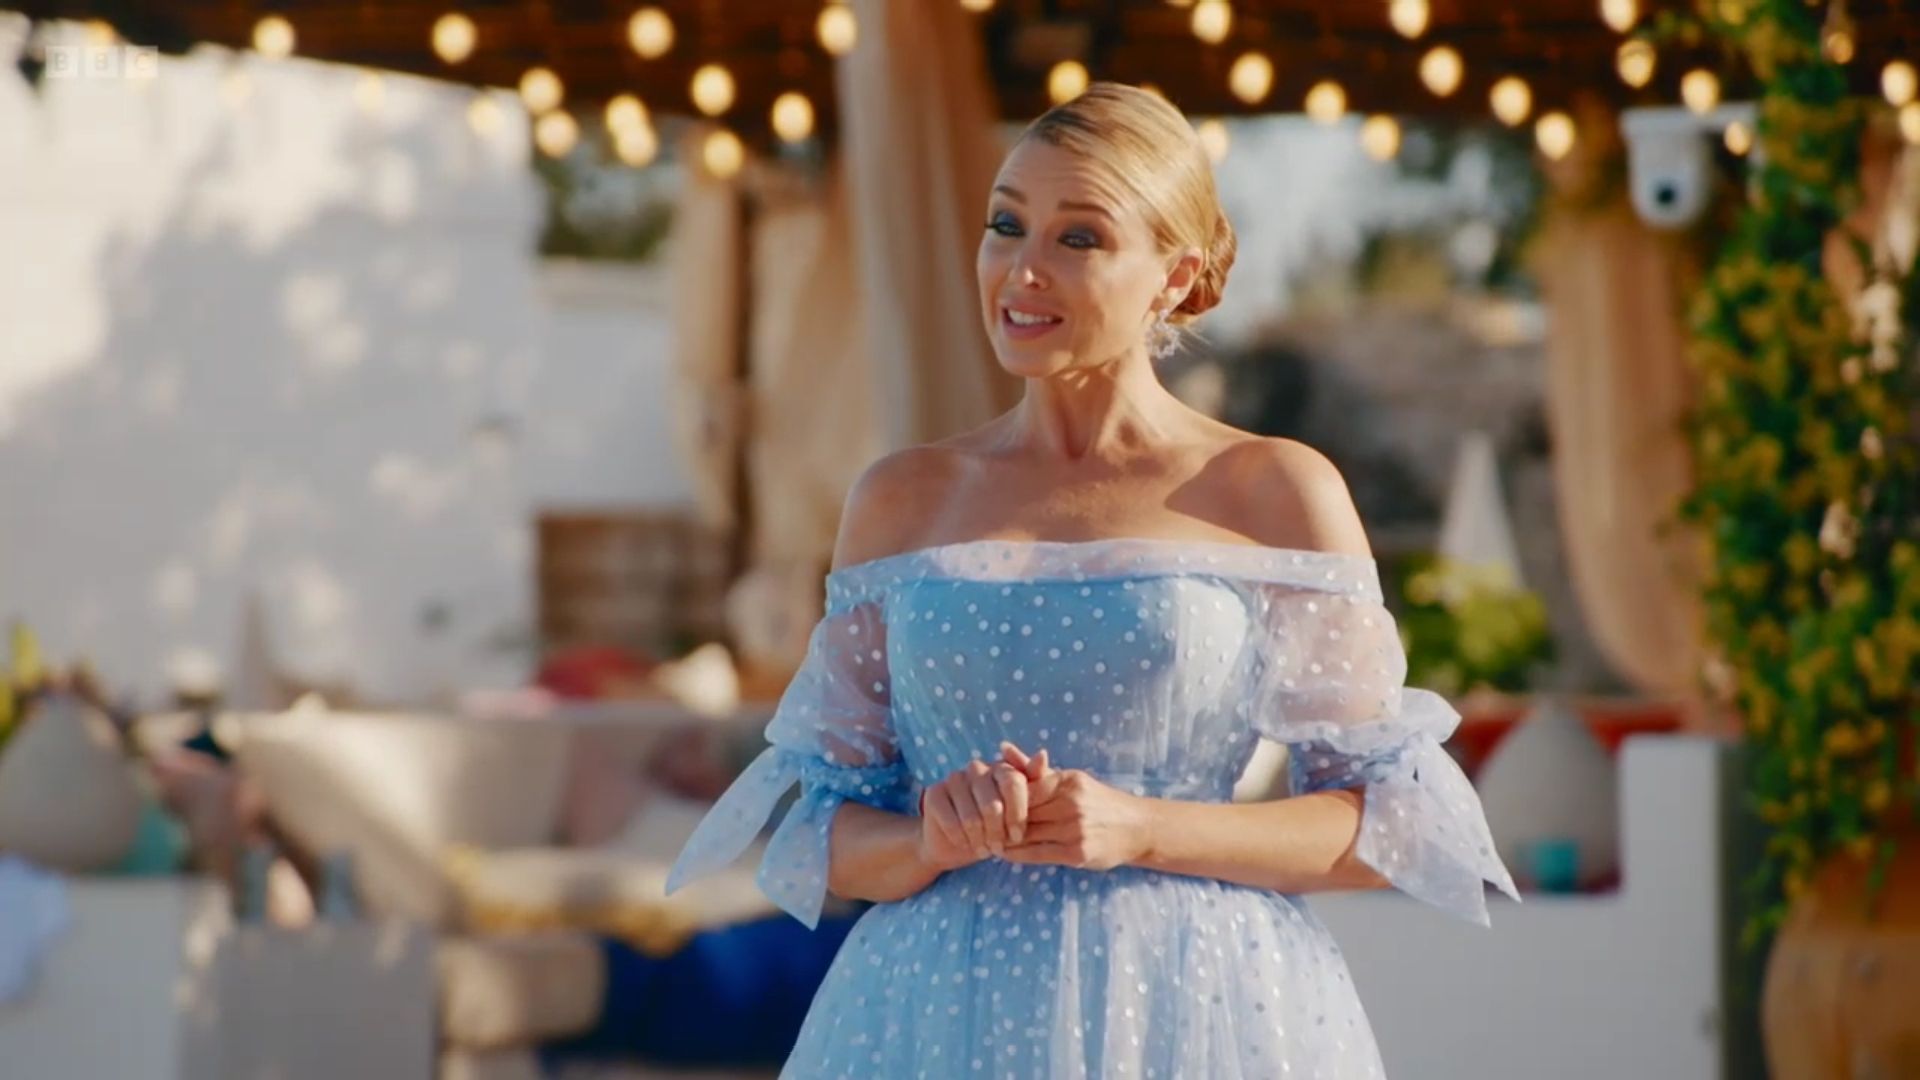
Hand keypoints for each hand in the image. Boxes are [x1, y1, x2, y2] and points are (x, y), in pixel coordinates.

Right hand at [915, 753, 1033, 872]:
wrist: (954, 841)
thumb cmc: (995, 825)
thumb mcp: (1020, 810)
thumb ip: (1035, 783)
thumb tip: (1042, 753)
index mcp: (1001, 768)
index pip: (1013, 784)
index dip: (1017, 814)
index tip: (1017, 837)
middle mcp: (976, 768)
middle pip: (993, 806)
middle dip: (998, 834)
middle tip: (998, 847)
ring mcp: (953, 779)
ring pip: (972, 818)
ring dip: (980, 840)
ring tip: (984, 849)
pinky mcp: (934, 794)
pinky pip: (952, 823)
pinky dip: (962, 840)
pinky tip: (966, 844)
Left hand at [998, 743, 1152, 871]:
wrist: (1136, 828)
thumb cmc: (1097, 800)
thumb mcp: (1070, 779)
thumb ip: (1033, 768)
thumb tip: (1002, 747)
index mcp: (1068, 781)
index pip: (1023, 788)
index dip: (1002, 797)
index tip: (985, 802)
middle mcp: (1072, 804)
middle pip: (1022, 812)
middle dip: (999, 819)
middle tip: (977, 823)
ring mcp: (1075, 830)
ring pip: (1026, 834)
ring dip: (1003, 838)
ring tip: (987, 838)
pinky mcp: (1077, 853)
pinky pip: (1036, 854)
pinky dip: (1016, 854)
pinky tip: (1005, 852)